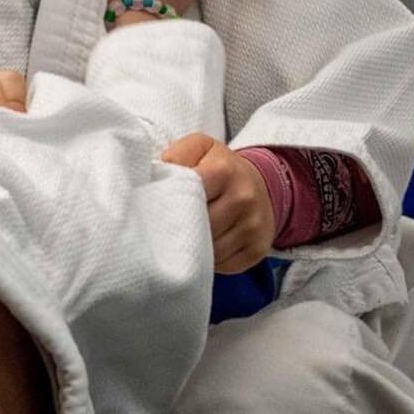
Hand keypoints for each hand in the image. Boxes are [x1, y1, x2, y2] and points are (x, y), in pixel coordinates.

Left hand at [162, 133, 273, 272]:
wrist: (259, 184)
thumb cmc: (219, 167)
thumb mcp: (199, 148)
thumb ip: (176, 155)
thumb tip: (155, 176)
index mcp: (224, 170)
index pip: (187, 193)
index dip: (167, 202)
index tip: (154, 207)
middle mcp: (243, 198)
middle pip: (197, 226)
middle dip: (176, 228)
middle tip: (161, 227)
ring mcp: (253, 226)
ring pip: (209, 250)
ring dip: (191, 248)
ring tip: (181, 236)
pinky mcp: (257, 250)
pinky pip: (223, 265)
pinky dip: (208, 261)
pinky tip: (202, 247)